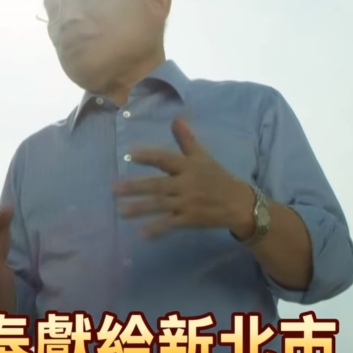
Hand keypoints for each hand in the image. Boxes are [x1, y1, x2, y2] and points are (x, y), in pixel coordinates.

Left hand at [114, 118, 254, 237]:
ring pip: (160, 205)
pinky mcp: (190, 220)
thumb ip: (187, 140)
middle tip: (114, 189)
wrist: (238, 203)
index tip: (130, 154)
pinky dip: (157, 228)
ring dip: (140, 208)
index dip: (148, 156)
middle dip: (135, 187)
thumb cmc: (217, 177)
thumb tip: (176, 119)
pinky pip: (170, 224)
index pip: (165, 159)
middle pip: (157, 185)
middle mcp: (187, 184)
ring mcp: (188, 203)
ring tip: (120, 211)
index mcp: (188, 166)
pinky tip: (142, 233)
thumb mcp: (203, 157)